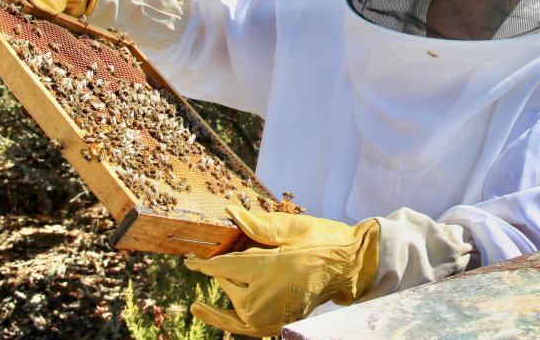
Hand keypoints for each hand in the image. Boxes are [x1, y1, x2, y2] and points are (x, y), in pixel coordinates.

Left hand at [185, 206, 379, 336]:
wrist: (351, 266)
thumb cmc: (324, 241)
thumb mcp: (292, 227)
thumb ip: (259, 226)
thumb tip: (232, 213)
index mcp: (269, 270)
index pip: (225, 267)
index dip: (203, 264)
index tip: (188, 261)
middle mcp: (267, 297)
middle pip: (229, 287)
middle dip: (221, 275)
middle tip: (209, 265)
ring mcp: (273, 315)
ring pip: (235, 312)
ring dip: (220, 306)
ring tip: (198, 308)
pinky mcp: (279, 323)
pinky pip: (247, 326)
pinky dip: (233, 322)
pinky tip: (220, 318)